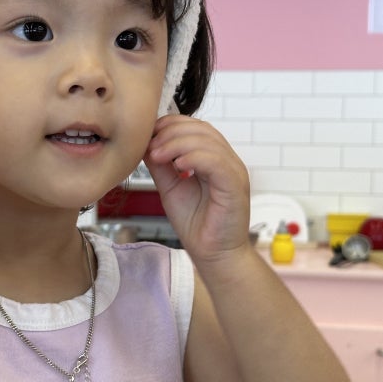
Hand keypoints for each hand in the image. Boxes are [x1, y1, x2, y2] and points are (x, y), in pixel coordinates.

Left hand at [143, 113, 249, 263]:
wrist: (213, 255)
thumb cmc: (197, 225)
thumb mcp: (171, 188)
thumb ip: (162, 166)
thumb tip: (146, 144)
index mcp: (214, 159)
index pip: (196, 128)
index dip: (171, 125)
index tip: (149, 136)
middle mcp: (227, 161)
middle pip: (202, 129)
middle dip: (171, 133)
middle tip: (150, 147)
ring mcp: (234, 172)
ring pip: (208, 141)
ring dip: (177, 144)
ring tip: (157, 156)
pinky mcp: (235, 186)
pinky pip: (217, 162)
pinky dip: (195, 158)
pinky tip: (177, 165)